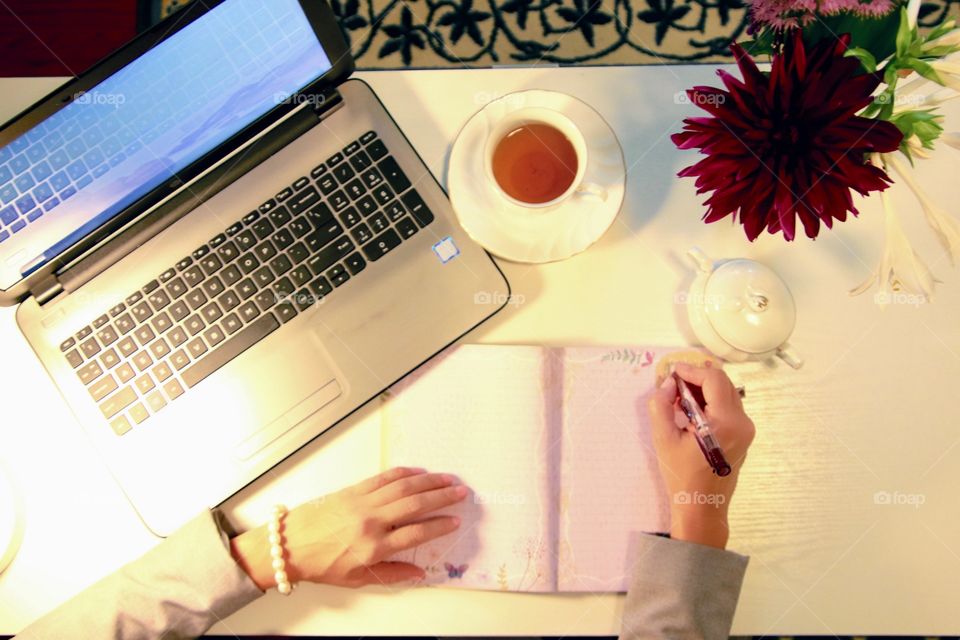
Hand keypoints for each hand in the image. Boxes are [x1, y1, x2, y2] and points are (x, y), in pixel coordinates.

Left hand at [230, 467, 466, 589]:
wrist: (289, 545)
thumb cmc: (320, 564)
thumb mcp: (357, 578)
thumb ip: (391, 574)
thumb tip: (418, 572)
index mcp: (374, 547)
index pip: (416, 533)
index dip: (439, 526)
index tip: (454, 521)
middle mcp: (371, 522)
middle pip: (415, 505)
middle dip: (441, 497)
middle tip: (461, 493)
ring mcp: (362, 503)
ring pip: (403, 487)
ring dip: (428, 482)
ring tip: (447, 479)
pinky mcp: (353, 490)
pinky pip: (383, 478)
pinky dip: (403, 473)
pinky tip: (418, 472)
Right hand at [648, 362, 754, 548]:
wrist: (701, 507)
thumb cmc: (682, 476)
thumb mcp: (664, 439)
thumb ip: (661, 405)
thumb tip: (667, 384)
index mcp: (728, 422)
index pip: (713, 380)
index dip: (691, 370)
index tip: (672, 372)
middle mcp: (743, 423)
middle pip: (722, 383)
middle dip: (696, 378)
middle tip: (673, 384)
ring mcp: (746, 430)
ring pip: (726, 393)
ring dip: (703, 389)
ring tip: (679, 399)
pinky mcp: (743, 436)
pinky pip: (727, 407)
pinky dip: (709, 402)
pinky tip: (691, 411)